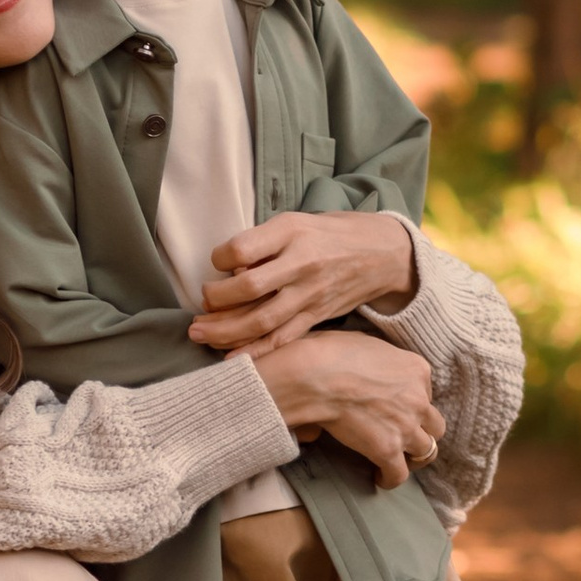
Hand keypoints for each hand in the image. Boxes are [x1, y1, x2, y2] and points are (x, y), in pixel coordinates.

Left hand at [186, 210, 419, 355]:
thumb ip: (263, 243)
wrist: (381, 253)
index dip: (220, 258)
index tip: (216, 262)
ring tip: (199, 334)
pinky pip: (282, 338)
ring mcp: (310, 294)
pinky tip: (231, 358)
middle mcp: (301, 264)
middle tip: (200, 306)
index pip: (242, 250)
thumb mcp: (296, 222)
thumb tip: (229, 270)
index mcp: (292, 232)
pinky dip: (256, 351)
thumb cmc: (329, 233)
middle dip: (216, 301)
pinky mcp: (317, 316)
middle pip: (249, 288)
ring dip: (225, 330)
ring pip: (262, 320)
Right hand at [254, 330, 439, 487]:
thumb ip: (379, 360)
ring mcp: (406, 426)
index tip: (395, 406)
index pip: (426, 392)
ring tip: (398, 460)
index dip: (411, 401)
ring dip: (413, 456)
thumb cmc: (331, 353)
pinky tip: (380, 477)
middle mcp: (418, 398)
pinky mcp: (388, 450)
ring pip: (427, 450)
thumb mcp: (366, 342)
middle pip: (435, 424)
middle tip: (405, 436)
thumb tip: (367, 369)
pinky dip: (391, 478)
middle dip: (422, 431)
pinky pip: (399, 474)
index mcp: (417, 369)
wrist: (316, 376)